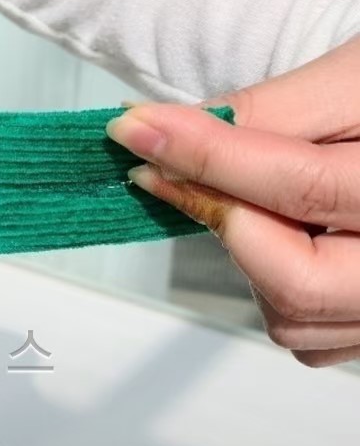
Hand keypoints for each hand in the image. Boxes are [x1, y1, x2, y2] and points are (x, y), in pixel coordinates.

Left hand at [104, 36, 359, 367]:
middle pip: (296, 284)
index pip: (302, 187)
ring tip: (261, 188)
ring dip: (248, 254)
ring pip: (294, 318)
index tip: (134, 130)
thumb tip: (172, 131)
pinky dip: (277, 285)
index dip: (207, 158)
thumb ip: (274, 109)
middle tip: (169, 165)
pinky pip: (312, 335)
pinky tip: (292, 231)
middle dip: (225, 219)